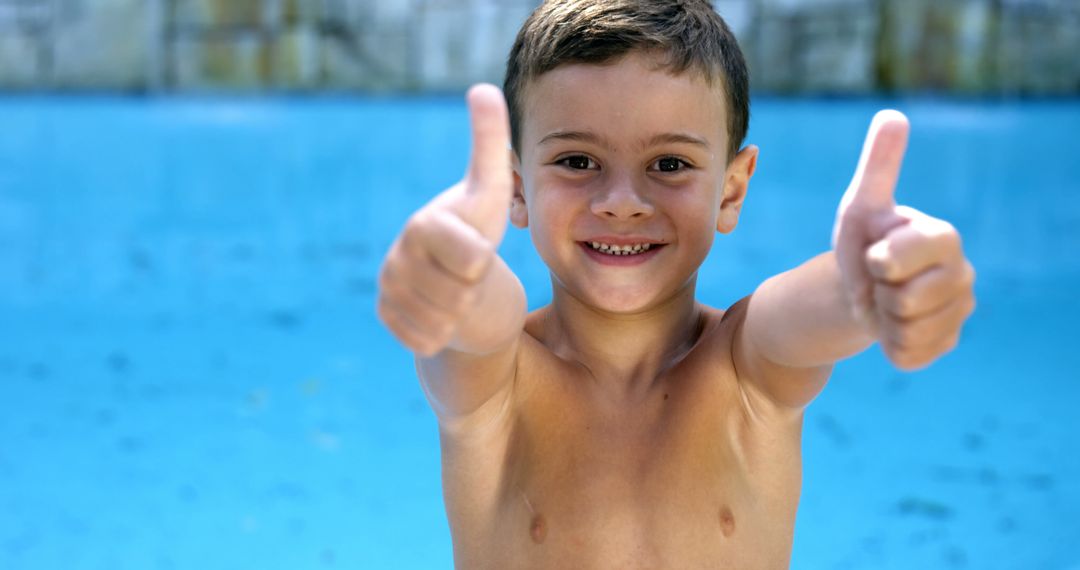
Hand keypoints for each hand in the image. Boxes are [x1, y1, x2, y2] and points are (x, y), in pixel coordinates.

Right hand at [377, 84, 513, 355]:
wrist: (467, 289)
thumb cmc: (482, 234)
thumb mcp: (492, 193)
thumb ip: (489, 142)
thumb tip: (482, 86)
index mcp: (423, 225)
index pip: (469, 258)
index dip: (481, 262)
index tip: (479, 253)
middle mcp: (396, 257)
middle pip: (456, 294)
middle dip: (473, 291)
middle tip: (470, 278)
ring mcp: (388, 290)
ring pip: (441, 322)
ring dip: (459, 314)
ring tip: (459, 295)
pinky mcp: (388, 320)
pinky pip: (427, 340)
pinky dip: (444, 334)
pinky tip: (443, 316)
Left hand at [832, 110, 975, 370]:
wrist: (861, 290)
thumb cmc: (864, 243)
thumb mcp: (862, 205)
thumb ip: (878, 165)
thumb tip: (892, 114)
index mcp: (944, 237)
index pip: (900, 257)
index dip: (877, 260)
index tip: (876, 254)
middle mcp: (962, 275)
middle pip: (902, 299)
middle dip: (877, 292)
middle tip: (880, 281)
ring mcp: (959, 312)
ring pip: (904, 329)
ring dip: (882, 319)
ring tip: (886, 301)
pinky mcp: (947, 344)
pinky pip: (906, 355)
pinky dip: (888, 344)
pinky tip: (893, 326)